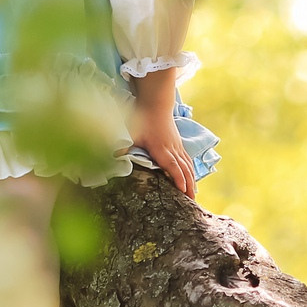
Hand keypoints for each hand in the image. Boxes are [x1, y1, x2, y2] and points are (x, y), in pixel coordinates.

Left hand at [129, 69, 195, 197]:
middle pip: (184, 170)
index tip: (183, 192)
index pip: (172, 166)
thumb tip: (113, 158)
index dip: (178, 179)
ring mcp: (177, 146)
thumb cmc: (142, 119)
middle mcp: (172, 149)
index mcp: (161, 148)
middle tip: (192, 202)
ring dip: (192, 180)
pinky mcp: (178, 144)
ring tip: (194, 195)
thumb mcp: (130, 133)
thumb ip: (123, 147)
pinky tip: (192, 179)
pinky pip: (188, 160)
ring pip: (188, 166)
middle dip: (189, 186)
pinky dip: (191, 171)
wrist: (156, 104)